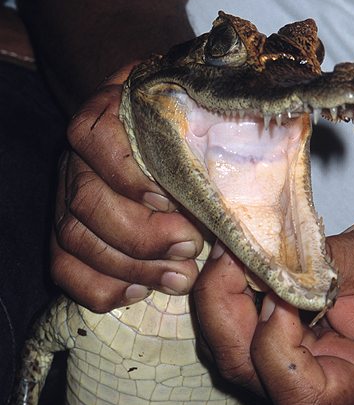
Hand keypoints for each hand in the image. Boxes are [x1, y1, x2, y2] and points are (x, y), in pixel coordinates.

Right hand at [51, 65, 202, 311]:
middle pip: (87, 201)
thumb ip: (209, 129)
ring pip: (74, 238)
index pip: (97, 139)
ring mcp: (66, 197)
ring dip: (129, 267)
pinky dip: (99, 287)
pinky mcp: (67, 231)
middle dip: (142, 235)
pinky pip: (63, 266)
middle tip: (190, 246)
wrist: (152, 131)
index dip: (130, 175)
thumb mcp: (195, 113)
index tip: (172, 200)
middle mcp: (78, 158)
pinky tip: (140, 292)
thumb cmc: (181, 124)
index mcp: (104, 115)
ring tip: (178, 276)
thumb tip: (239, 174)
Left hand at [194, 219, 353, 404]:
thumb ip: (339, 264)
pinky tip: (236, 255)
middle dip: (223, 307)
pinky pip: (228, 320)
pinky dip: (221, 286)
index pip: (299, 397)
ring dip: (216, 293)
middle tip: (234, 253)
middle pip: (243, 367)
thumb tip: (277, 256)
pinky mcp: (266, 330)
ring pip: (224, 343)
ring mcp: (282, 354)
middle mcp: (309, 376)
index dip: (274, 348)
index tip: (279, 297)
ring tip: (233, 248)